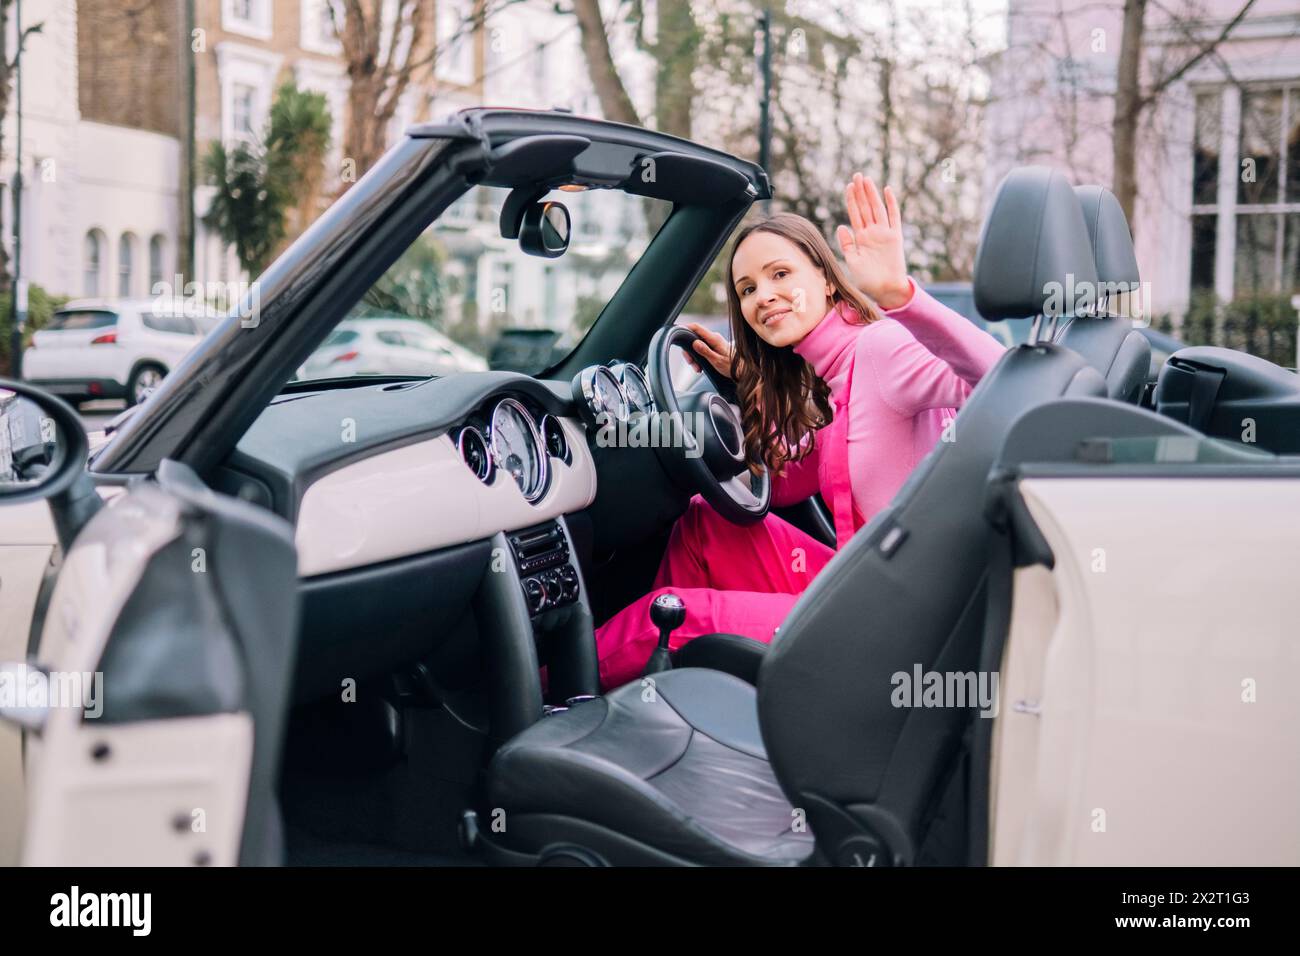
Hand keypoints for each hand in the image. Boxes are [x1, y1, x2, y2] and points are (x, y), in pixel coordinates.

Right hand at [682, 322, 738, 378]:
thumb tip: (695, 343)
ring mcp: (713, 342)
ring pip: (696, 345)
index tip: (678, 334)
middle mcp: (713, 338)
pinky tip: (700, 366)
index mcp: (714, 338)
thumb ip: (705, 351)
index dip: (685, 328)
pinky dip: (698, 358)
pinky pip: (701, 349)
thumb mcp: (717, 361)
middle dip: (689, 351)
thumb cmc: (732, 366)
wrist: (742, 371)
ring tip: (697, 368)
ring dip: (693, 357)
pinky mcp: (712, 347)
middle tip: (691, 363)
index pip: (696, 327)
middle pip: (693, 338)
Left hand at [835, 173, 911, 310]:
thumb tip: (840, 227)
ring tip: (866, 179)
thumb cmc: (867, 279)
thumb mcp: (852, 262)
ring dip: (872, 194)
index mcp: (860, 238)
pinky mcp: (895, 236)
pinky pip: (894, 217)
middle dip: (861, 192)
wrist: (885, 289)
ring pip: (877, 208)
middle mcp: (872, 232)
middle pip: (865, 207)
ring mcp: (884, 233)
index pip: (855, 214)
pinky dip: (891, 203)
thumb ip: (846, 244)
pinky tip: (887, 190)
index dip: (851, 200)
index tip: (848, 186)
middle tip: (857, 175)